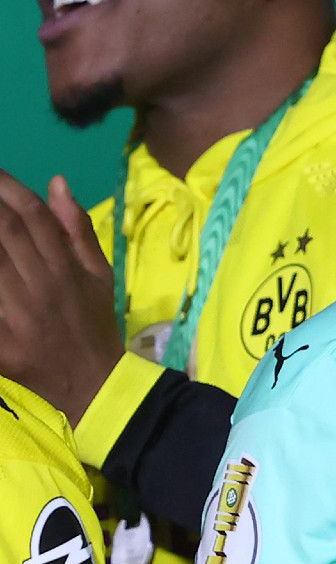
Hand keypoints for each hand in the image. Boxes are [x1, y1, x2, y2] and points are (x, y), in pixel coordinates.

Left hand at [0, 172, 120, 423]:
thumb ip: (77, 229)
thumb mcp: (99, 274)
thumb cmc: (92, 323)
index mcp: (66, 267)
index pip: (33, 215)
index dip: (7, 188)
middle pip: (4, 231)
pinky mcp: (2, 340)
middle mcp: (41, 285)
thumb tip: (57, 182)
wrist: (92, 381)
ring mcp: (18, 313)